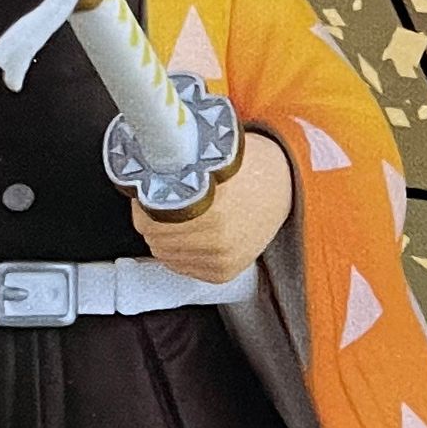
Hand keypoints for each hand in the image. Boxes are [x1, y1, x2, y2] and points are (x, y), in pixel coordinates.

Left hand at [135, 129, 290, 284]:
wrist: (284, 184)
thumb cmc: (246, 166)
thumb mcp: (211, 155)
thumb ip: (176, 166)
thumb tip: (142, 170)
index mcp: (212, 206)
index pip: (148, 221)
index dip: (143, 206)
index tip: (147, 195)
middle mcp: (217, 237)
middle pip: (155, 240)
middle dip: (153, 221)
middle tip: (162, 204)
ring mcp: (221, 258)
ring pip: (166, 256)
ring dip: (166, 238)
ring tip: (179, 218)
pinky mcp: (224, 272)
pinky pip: (183, 268)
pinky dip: (181, 253)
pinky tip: (192, 234)